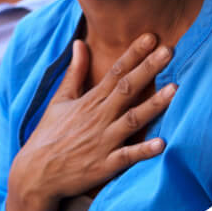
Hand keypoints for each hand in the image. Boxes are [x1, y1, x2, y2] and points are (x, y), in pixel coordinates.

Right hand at [6, 33, 174, 210]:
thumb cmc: (49, 133)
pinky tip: (162, 143)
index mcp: (89, 100)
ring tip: (175, 89)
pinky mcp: (105, 166)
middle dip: (149, 68)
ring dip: (154, 105)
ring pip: (133, 119)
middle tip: (169, 50)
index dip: (134, 53)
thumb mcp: (60, 98)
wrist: (36, 173)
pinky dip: (144, 151)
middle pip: (128, 88)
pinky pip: (128, 157)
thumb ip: (75, 71)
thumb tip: (79, 42)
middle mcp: (99, 117)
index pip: (115, 71)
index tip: (151, 37)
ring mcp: (103, 141)